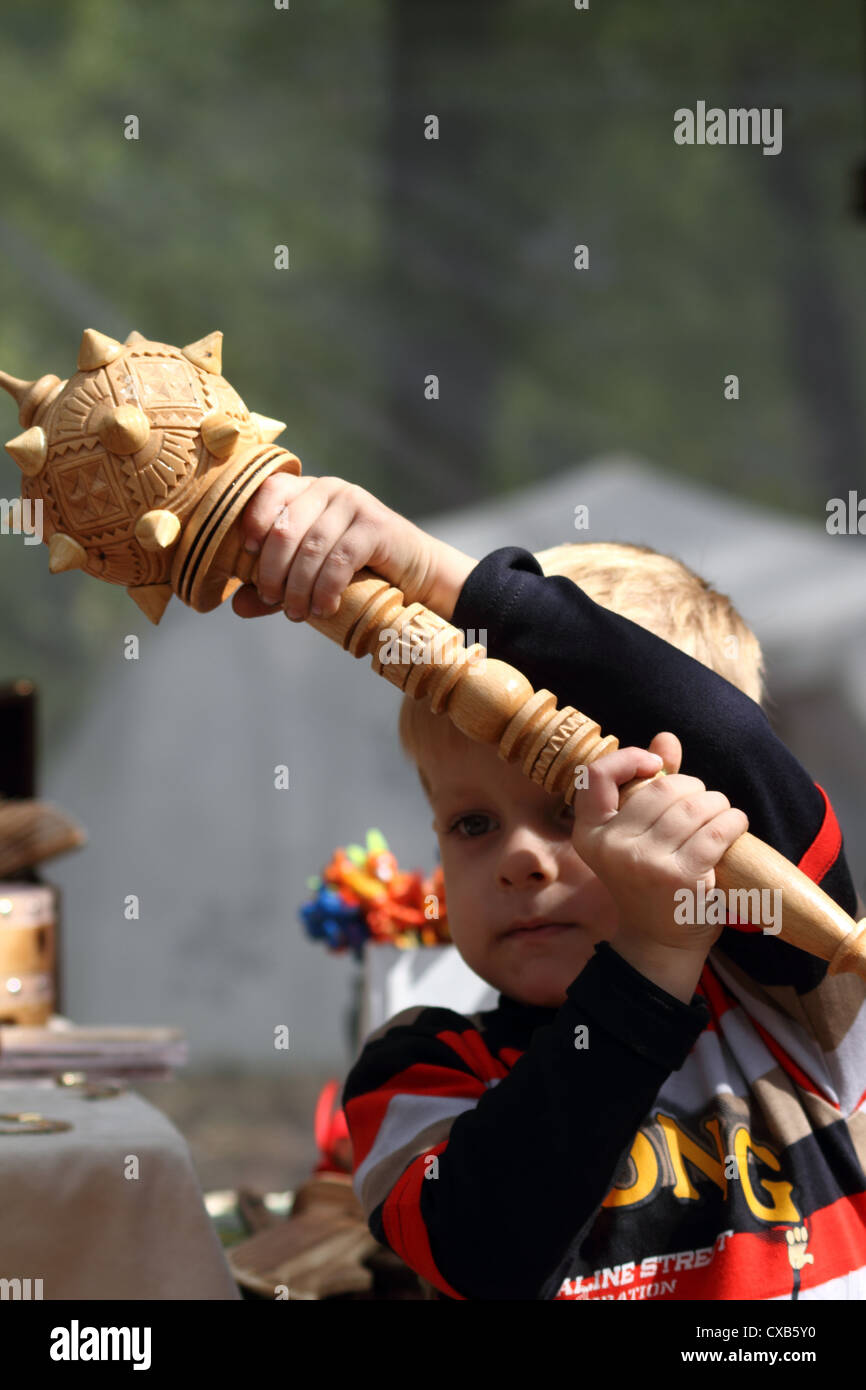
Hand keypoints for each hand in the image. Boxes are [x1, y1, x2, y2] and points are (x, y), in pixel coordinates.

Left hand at [231, 473, 445, 621]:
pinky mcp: (376, 525)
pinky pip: (340, 558)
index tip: (246, 557)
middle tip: (272, 600)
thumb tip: (237, 606)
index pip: (268, 490)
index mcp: (306, 491)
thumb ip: (273, 588)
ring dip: (299, 587)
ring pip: (311, 547)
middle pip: (284, 526)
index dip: (252, 522)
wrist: (414, 574)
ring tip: (298, 614)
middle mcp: (328, 488)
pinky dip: (326, 588)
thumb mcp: (308, 578)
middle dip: (272, 570)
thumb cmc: (356, 572)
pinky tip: (324, 608)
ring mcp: (354, 503)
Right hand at [570, 733, 748, 996]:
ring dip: (718, 803)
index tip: (654, 765)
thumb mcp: (636, 835)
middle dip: (692, 787)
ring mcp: (643, 861)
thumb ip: (647, 786)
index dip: (628, 759)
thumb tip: (665, 738)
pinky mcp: (678, 876)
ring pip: (694, 805)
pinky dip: (733, 820)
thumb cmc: (649, 882)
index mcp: (590, 832)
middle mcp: (611, 845)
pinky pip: (716, 829)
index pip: (596, 776)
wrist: (658, 943)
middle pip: (661, 787)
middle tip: (703, 803)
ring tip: (721, 815)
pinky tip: (735, 825)